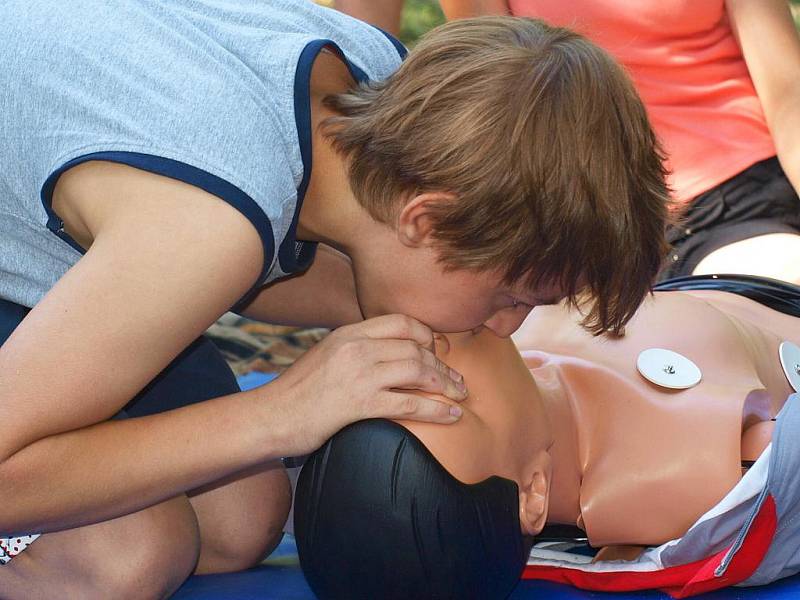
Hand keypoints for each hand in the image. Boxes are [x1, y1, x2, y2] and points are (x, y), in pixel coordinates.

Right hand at [264, 314, 467, 455]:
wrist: (268, 416)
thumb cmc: (295, 394)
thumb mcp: (324, 357)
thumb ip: (353, 352)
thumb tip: (383, 358)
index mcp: (348, 333)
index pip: (400, 322)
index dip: (426, 335)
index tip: (438, 352)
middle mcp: (356, 347)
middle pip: (415, 348)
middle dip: (443, 365)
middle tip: (458, 381)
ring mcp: (358, 374)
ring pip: (418, 371)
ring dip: (446, 385)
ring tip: (460, 396)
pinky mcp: (359, 403)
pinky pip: (410, 402)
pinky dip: (437, 409)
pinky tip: (451, 415)